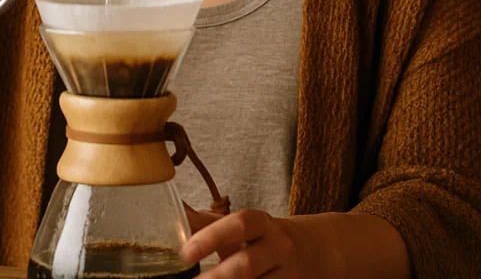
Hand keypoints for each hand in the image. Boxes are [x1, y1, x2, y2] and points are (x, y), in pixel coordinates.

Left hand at [181, 207, 307, 278]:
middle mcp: (276, 247)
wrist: (307, 249)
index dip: (212, 237)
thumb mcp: (239, 226)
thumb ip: (204, 222)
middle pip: (246, 264)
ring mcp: (285, 273)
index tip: (186, 253)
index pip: (239, 225)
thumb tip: (172, 209)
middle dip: (218, 277)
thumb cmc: (260, 237)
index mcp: (261, 224)